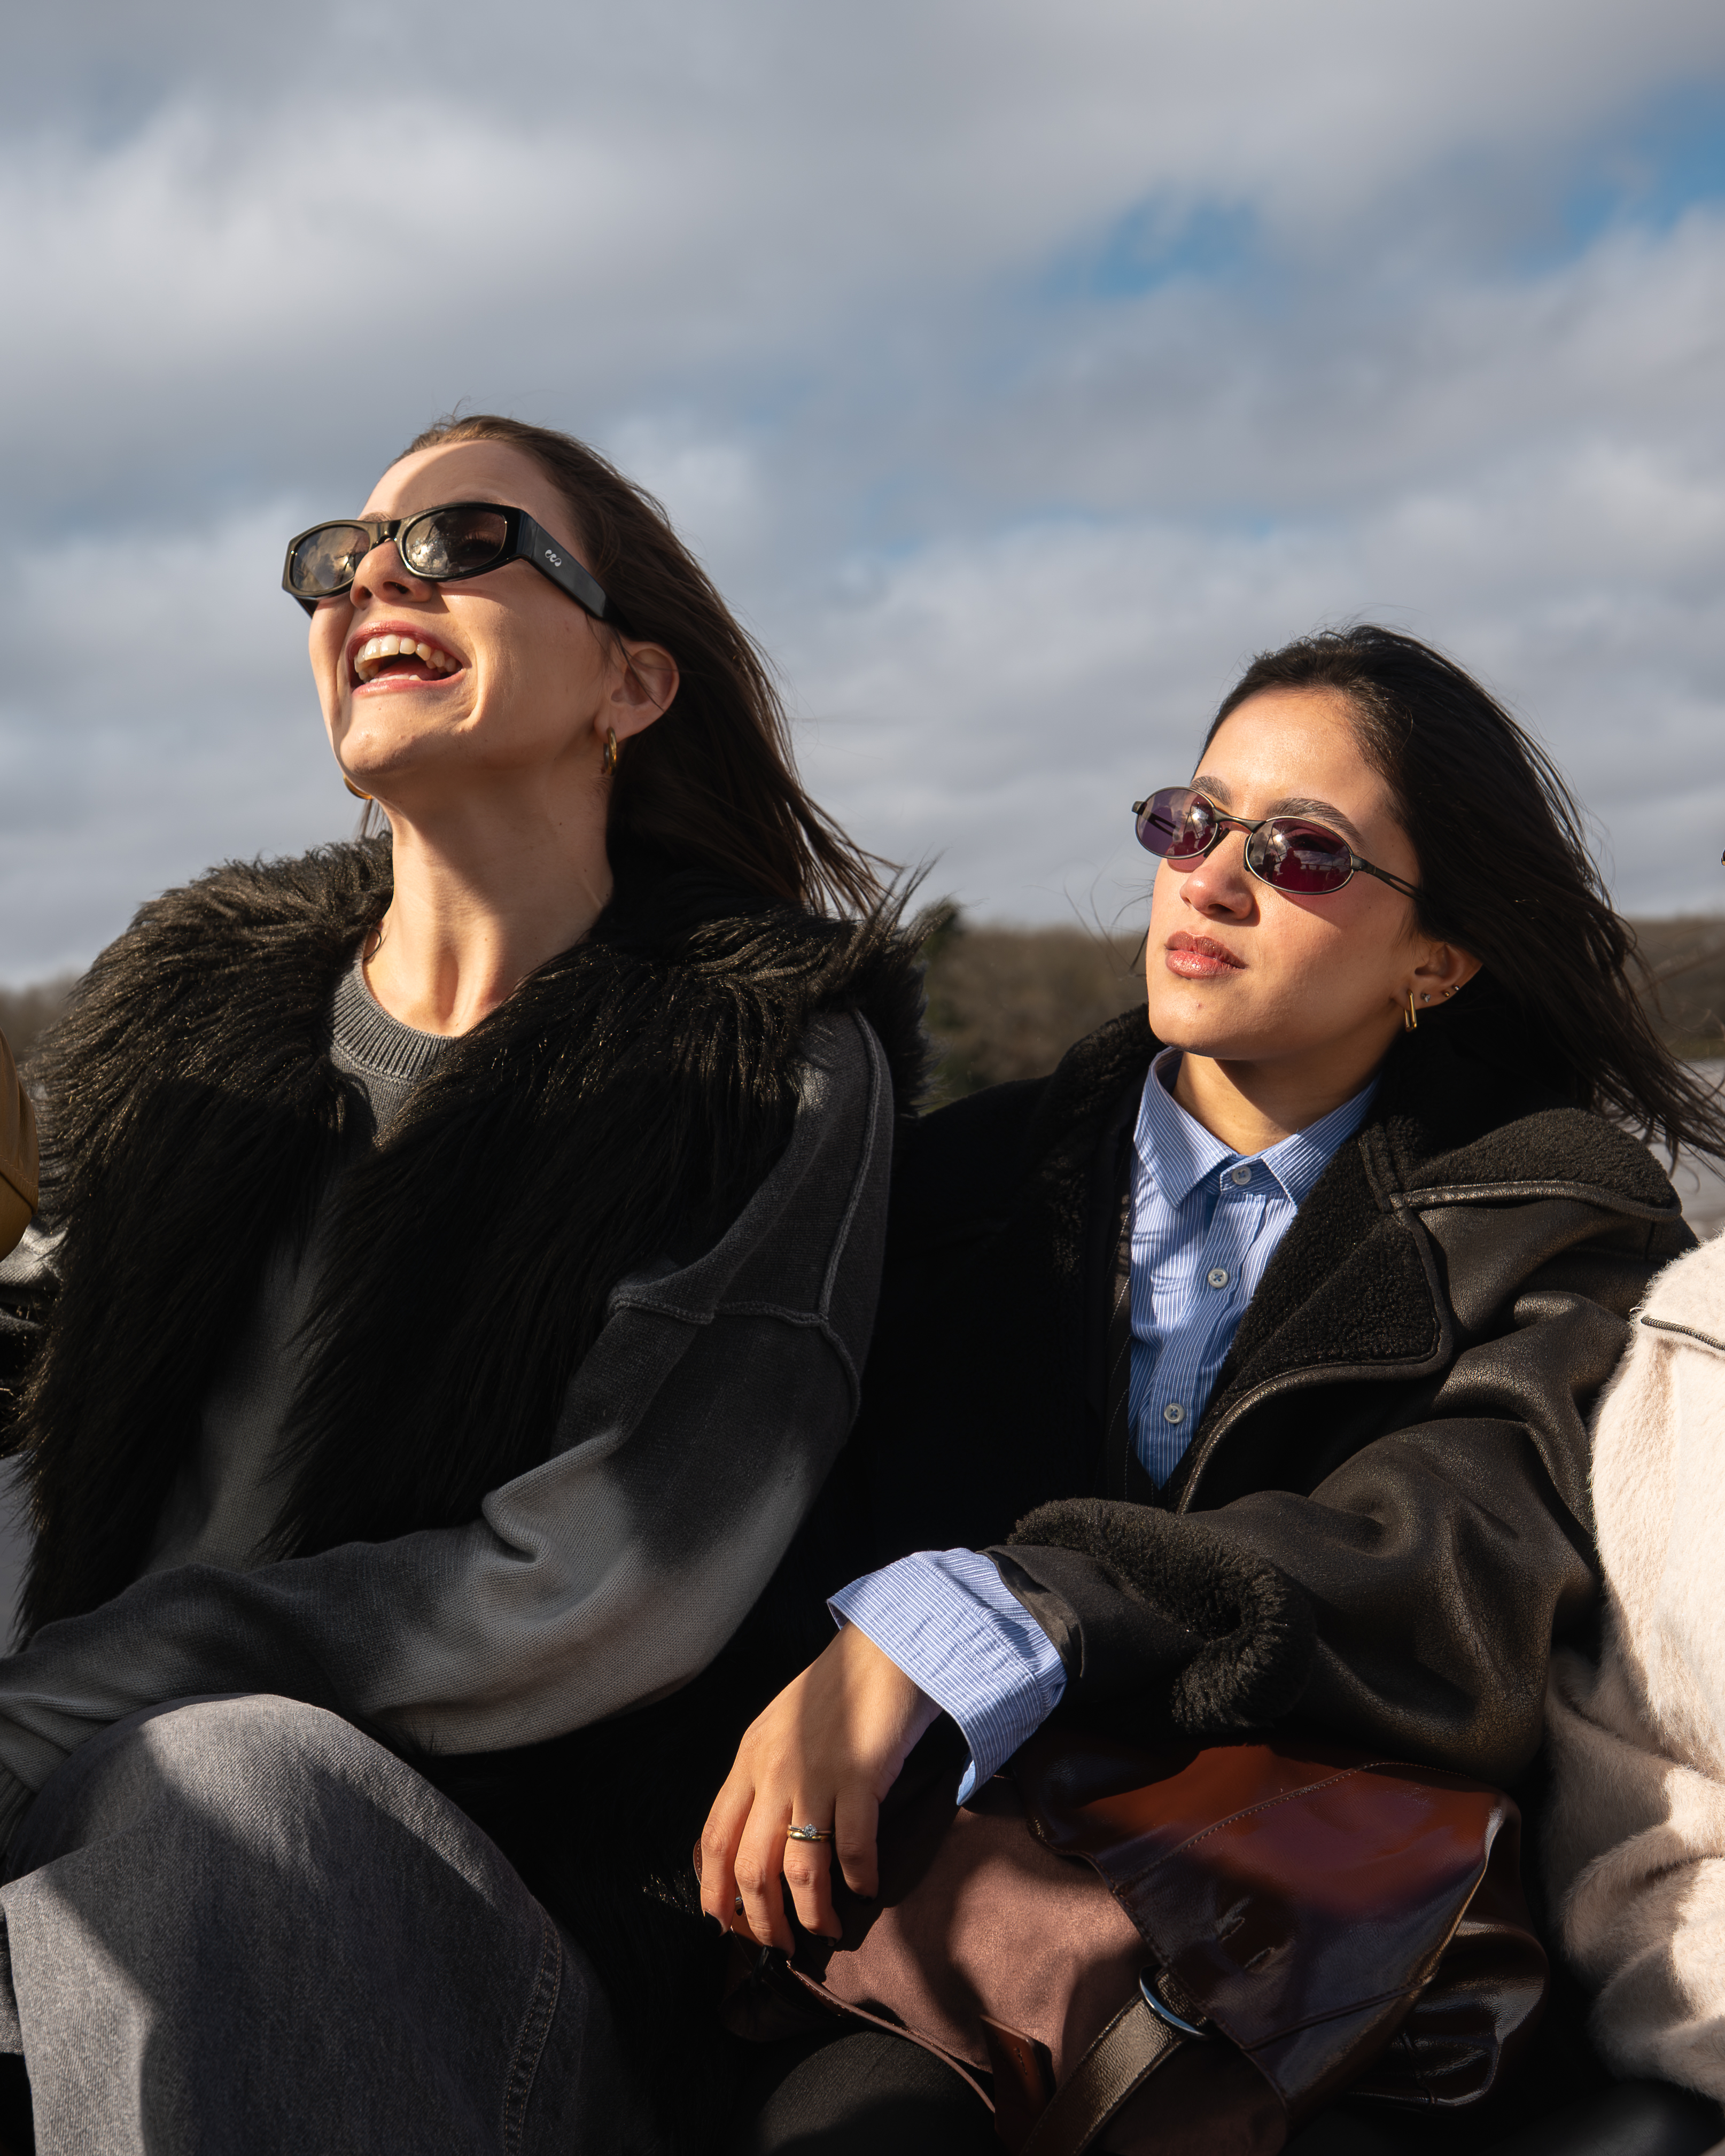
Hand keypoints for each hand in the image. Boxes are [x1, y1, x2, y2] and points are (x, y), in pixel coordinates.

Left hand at [699, 1624, 941, 1949]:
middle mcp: (773, 1772)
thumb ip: (761, 1778)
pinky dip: (858, 1878)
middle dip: (761, 1921)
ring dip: (810, 1913)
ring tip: (825, 1931)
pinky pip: (853, 1847)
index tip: (725, 1926)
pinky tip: (866, 1889)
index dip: (715, 1892)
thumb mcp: (778, 1731)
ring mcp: (816, 1775)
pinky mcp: (860, 1776)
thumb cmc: (833, 1693)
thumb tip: (752, 1843)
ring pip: (798, 1869)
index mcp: (748, 1761)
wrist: (882, 1650)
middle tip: (780, 1946)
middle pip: (750, 1867)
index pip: (714, 1841)